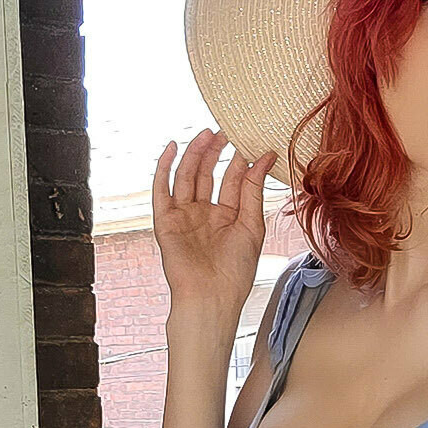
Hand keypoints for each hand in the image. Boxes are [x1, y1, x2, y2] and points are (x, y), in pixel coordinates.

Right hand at [153, 126, 277, 318]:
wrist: (211, 296)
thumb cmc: (235, 271)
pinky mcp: (165, 221)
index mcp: (228, 217)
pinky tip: (172, 148)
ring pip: (187, 177)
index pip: (234, 181)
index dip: (242, 162)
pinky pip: (161, 190)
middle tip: (226, 131)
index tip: (254, 142)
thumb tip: (265, 157)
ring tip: (207, 134)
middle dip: (216, 153)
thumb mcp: (252, 225)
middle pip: (208, 174)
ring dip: (195, 154)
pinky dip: (164, 168)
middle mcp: (205, 214)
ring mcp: (184, 216)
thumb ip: (254, 190)